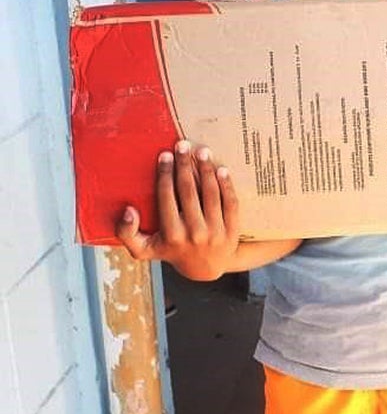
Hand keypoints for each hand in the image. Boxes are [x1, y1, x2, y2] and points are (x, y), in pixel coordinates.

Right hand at [116, 141, 239, 280]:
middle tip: (182, 145)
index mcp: (171, 235)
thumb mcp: (145, 249)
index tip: (164, 155)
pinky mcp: (232, 230)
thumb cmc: (171, 251)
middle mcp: (193, 234)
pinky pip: (230, 202)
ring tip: (201, 151)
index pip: (167, 197)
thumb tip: (128, 210)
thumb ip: (127, 234)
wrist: (206, 269)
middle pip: (188, 191)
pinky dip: (226, 185)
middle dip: (184, 165)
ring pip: (210, 194)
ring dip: (205, 170)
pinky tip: (221, 169)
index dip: (165, 174)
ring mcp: (215, 232)